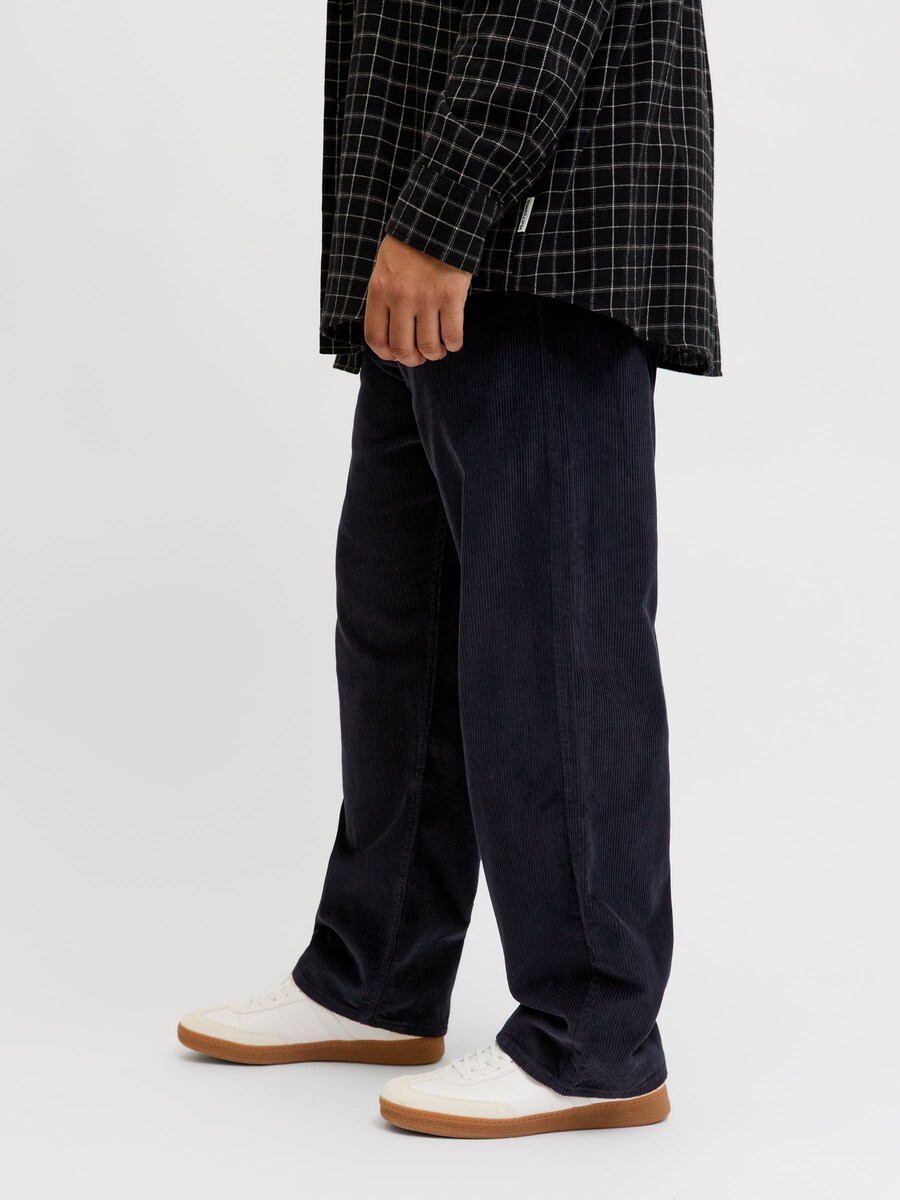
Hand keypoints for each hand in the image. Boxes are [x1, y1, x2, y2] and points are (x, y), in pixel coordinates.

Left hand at [364, 234, 471, 365]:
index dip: (387, 354)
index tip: (397, 354)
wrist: (439, 218)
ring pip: (428, 347)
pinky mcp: (451, 296)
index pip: (375, 338)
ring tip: (439, 348)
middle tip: (422, 356)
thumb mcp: (385, 268)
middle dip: (413, 360)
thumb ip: (384, 298)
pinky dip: (454, 344)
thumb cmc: (411, 245)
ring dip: (435, 354)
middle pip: (402, 349)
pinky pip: (452, 335)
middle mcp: (400, 297)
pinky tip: (454, 340)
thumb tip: (391, 333)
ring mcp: (426, 298)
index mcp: (380, 291)